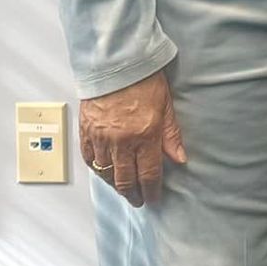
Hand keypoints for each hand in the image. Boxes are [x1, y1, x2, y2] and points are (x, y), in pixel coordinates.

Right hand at [79, 72, 186, 207]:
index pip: (149, 173)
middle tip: (138, 200)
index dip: (152, 190)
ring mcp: (101, 139)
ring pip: (106, 173)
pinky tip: (104, 173)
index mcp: (145, 135)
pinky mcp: (86, 133)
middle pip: (125, 179)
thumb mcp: (167, 107)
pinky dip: (97, 170)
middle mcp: (121, 141)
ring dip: (115, 184)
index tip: (153, 198)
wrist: (116, 65)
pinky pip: (90, 160)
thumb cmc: (145, 81)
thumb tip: (180, 158)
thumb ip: (172, 136)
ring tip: (124, 189)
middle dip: (133, 194)